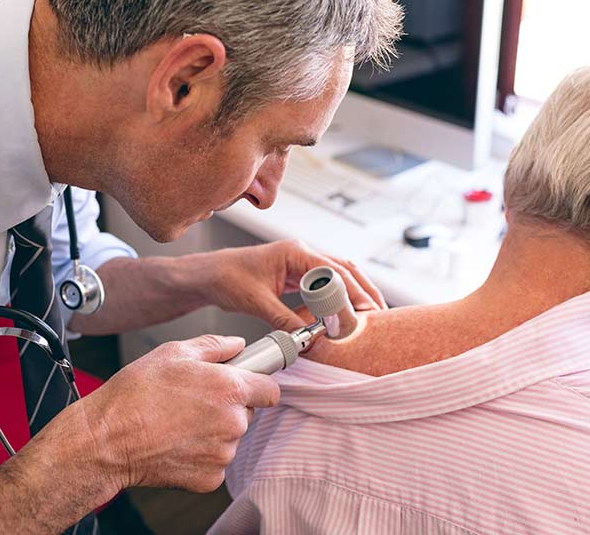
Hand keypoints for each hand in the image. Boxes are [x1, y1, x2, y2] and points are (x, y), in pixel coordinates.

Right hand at [71, 334, 279, 495]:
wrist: (106, 439)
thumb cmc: (136, 393)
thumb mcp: (174, 352)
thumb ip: (214, 346)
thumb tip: (237, 344)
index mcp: (230, 389)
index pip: (271, 390)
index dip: (258, 385)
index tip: (247, 384)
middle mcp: (233, 423)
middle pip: (246, 413)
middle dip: (227, 406)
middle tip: (194, 400)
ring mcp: (222, 454)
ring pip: (229, 438)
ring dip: (213, 431)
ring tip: (178, 421)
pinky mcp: (209, 478)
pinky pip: (215, 462)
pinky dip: (200, 454)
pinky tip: (175, 442)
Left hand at [194, 239, 386, 330]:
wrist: (208, 275)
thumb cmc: (226, 278)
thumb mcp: (256, 302)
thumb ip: (283, 320)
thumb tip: (307, 338)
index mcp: (294, 252)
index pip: (334, 271)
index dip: (352, 292)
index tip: (365, 312)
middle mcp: (301, 254)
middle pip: (344, 270)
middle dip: (364, 291)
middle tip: (381, 314)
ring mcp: (300, 264)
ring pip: (338, 276)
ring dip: (354, 294)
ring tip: (371, 315)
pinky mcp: (296, 276)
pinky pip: (324, 286)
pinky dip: (337, 299)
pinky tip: (343, 316)